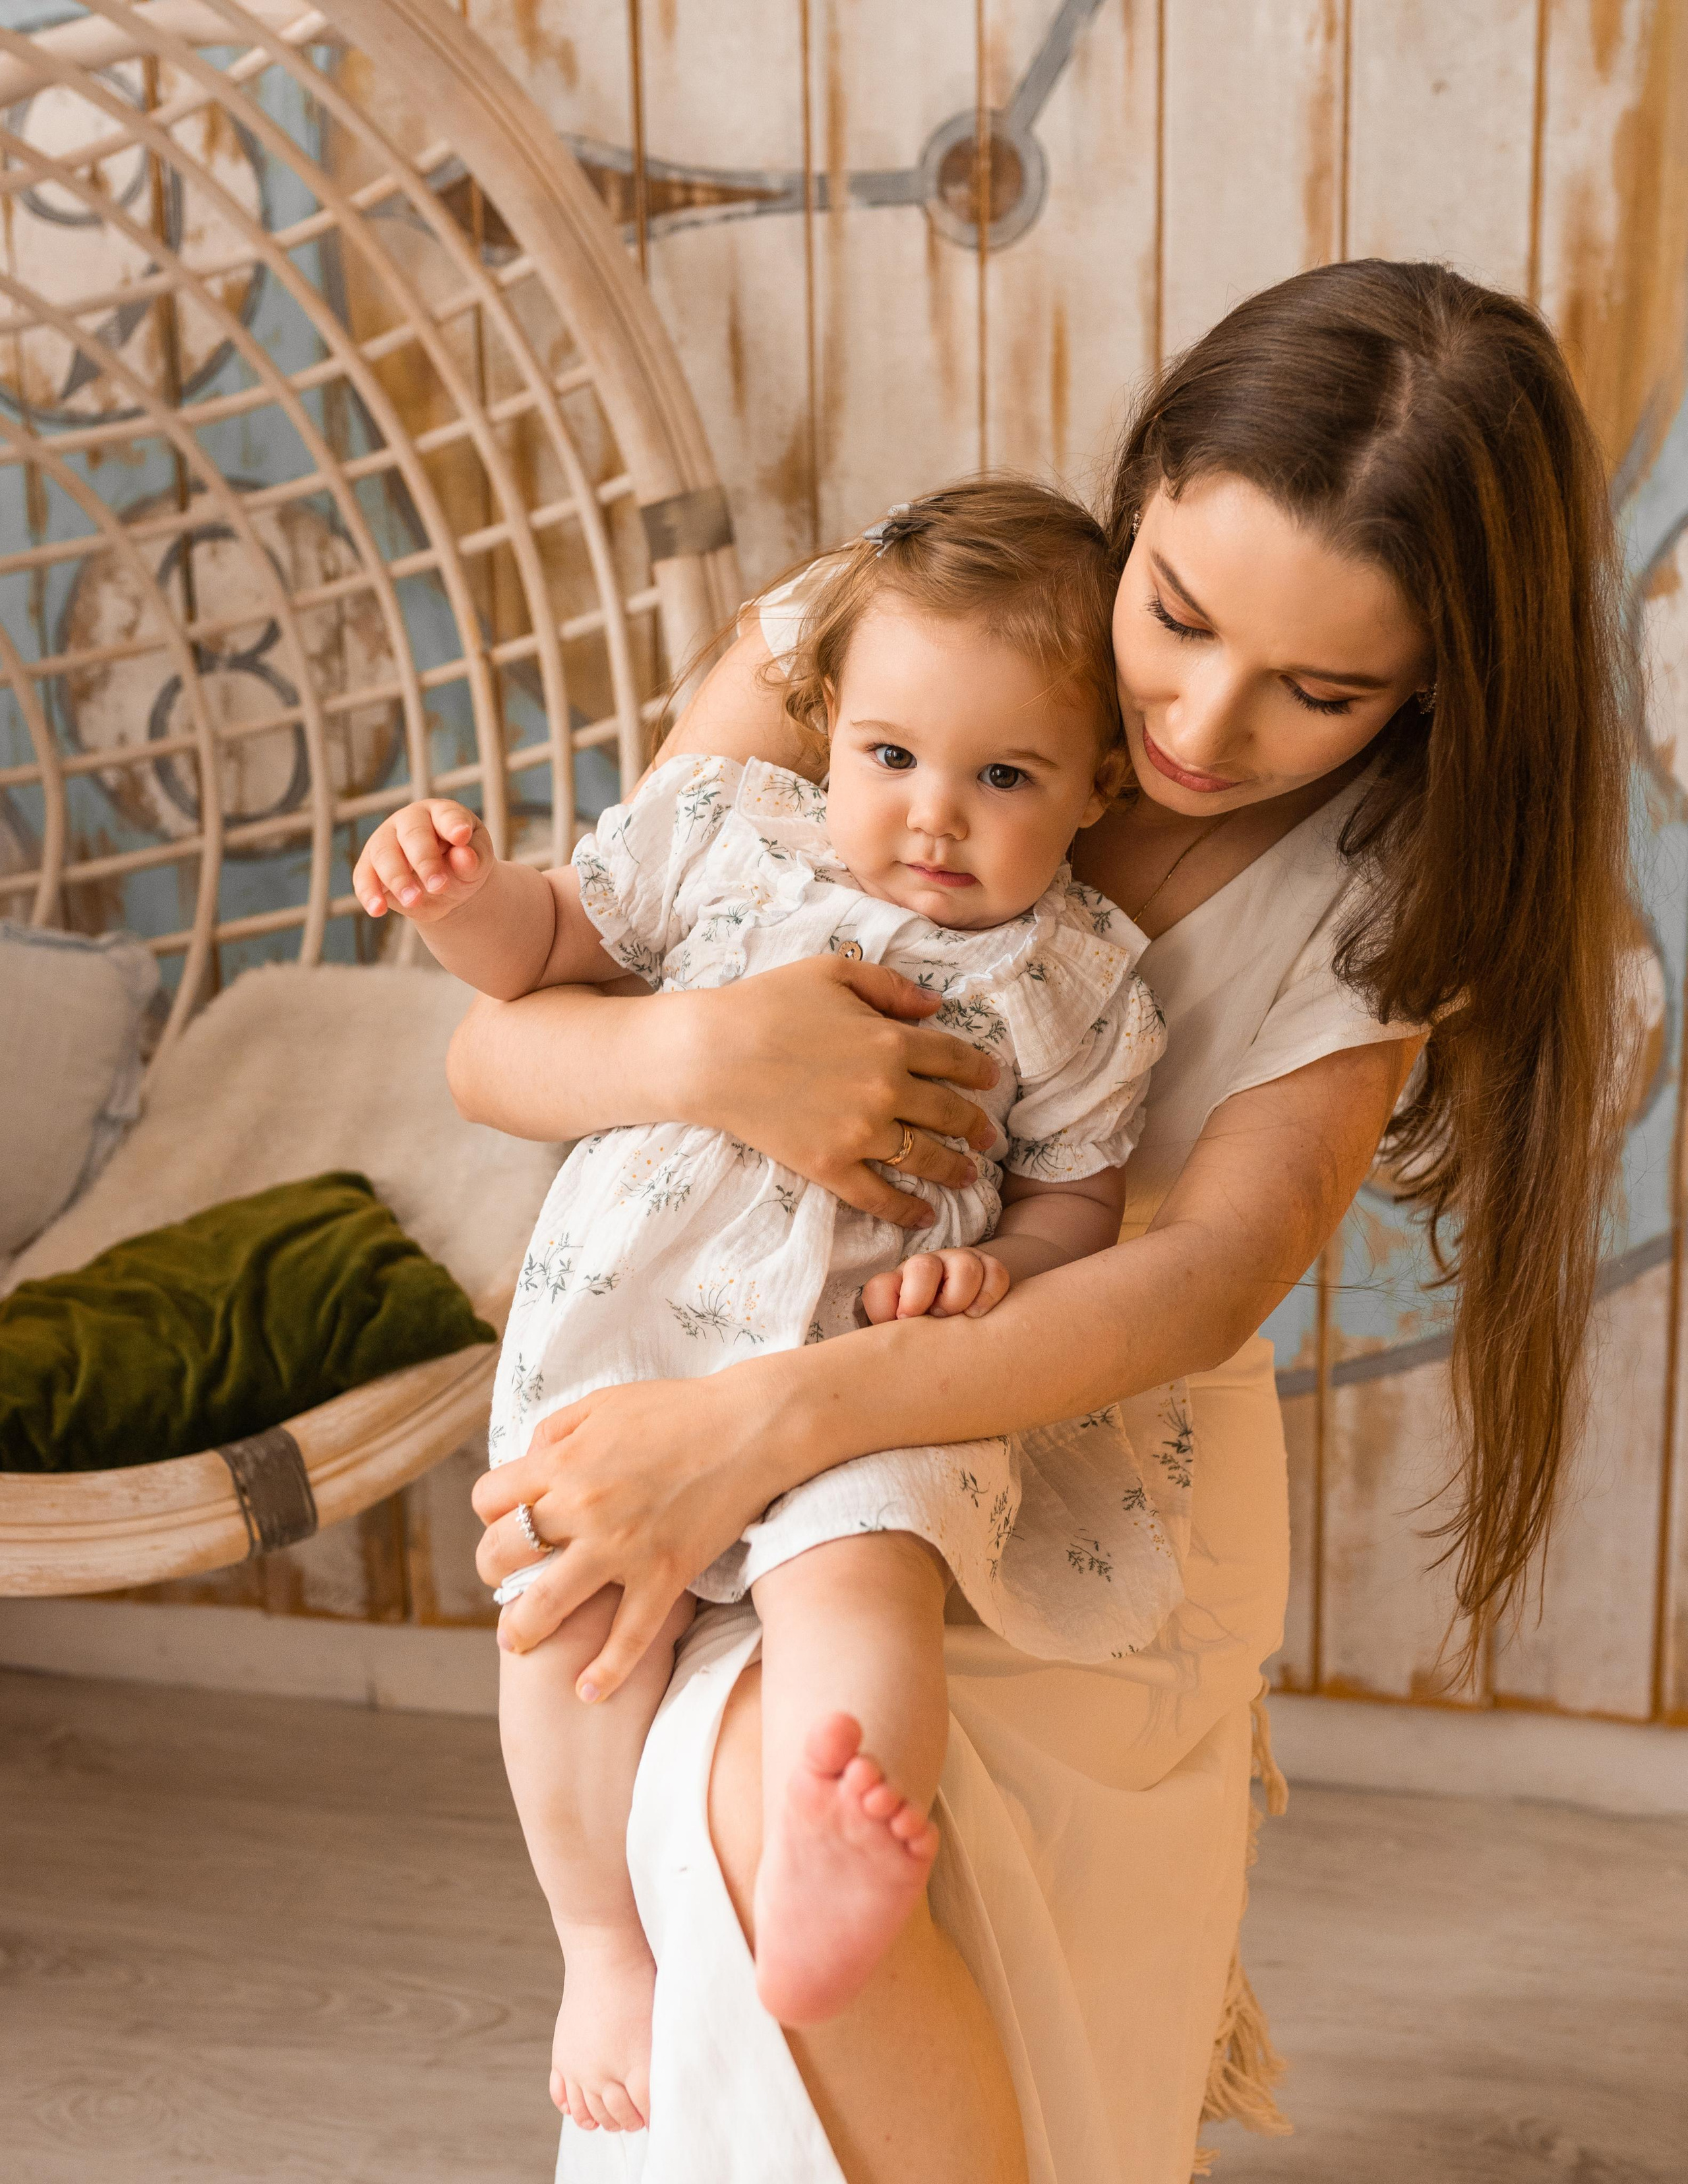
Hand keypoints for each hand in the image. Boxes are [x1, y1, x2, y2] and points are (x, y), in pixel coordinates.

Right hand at [354, 798, 493, 922]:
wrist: (444, 889)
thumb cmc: (463, 866)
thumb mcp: (477, 863)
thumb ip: (474, 860)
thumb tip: (464, 857)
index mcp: (441, 813)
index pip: (446, 815)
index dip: (453, 824)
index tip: (461, 836)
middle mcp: (409, 821)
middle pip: (412, 835)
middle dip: (425, 861)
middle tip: (438, 886)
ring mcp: (385, 841)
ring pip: (383, 854)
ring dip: (397, 879)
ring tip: (413, 901)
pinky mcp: (369, 867)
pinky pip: (363, 877)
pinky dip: (369, 894)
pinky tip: (378, 910)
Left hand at [472, 1373, 780, 1693]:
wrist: (751, 1428)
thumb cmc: (678, 1409)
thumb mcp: (603, 1402)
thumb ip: (554, 1432)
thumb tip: (528, 1464)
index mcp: (563, 1462)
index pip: (489, 1499)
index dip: (492, 1510)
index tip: (507, 1518)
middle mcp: (582, 1508)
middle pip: (501, 1554)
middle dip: (494, 1567)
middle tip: (506, 1576)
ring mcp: (622, 1548)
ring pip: (545, 1605)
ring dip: (521, 1628)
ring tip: (517, 1639)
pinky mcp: (663, 1576)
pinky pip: (627, 1636)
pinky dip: (605, 1671)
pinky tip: (587, 1691)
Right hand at [687, 955, 1000, 1227]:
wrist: (710, 1053)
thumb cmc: (766, 1003)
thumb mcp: (832, 972)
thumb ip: (889, 986)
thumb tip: (935, 1004)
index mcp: (892, 1040)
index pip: (955, 1058)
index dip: (979, 1071)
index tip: (991, 1081)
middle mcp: (887, 1090)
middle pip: (950, 1113)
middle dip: (977, 1126)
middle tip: (988, 1136)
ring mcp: (860, 1133)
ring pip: (925, 1158)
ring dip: (955, 1169)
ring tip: (969, 1175)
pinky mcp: (830, 1166)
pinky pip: (879, 1196)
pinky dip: (906, 1209)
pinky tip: (924, 1214)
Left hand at [862, 1247, 1010, 1322]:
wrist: (961, 1317)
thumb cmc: (928, 1331)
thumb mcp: (904, 1334)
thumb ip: (892, 1333)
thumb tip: (898, 1329)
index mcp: (898, 1284)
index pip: (881, 1288)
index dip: (889, 1309)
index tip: (903, 1323)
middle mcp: (927, 1266)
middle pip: (922, 1267)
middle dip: (923, 1298)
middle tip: (933, 1318)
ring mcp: (959, 1262)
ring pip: (964, 1267)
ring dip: (959, 1299)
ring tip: (958, 1319)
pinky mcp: (988, 1268)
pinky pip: (995, 1273)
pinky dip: (988, 1296)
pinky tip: (978, 1314)